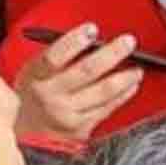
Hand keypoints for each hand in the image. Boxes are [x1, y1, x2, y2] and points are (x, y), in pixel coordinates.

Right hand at [13, 24, 142, 143]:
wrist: (28, 135)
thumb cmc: (34, 96)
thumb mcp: (34, 73)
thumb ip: (58, 56)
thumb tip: (93, 39)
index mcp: (35, 76)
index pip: (53, 57)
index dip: (73, 42)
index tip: (92, 29)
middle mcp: (50, 96)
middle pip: (85, 72)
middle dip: (111, 54)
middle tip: (128, 42)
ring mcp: (67, 114)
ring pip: (102, 92)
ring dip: (124, 77)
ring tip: (137, 67)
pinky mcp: (81, 128)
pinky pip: (108, 108)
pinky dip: (124, 94)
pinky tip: (132, 84)